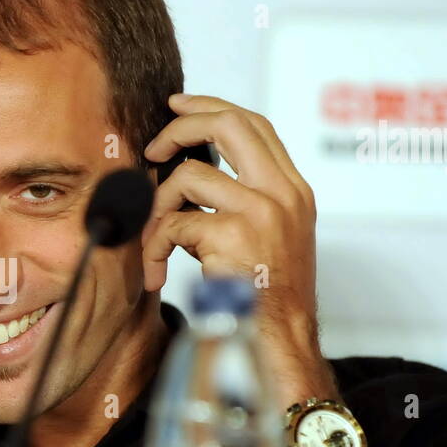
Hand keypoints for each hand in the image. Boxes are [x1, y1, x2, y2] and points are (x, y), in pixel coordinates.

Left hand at [140, 94, 334, 408]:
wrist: (280, 340)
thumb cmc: (266, 298)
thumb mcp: (267, 238)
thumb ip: (241, 201)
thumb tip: (187, 173)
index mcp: (293, 190)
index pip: (256, 125)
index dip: (213, 107)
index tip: (179, 106)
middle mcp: (284, 193)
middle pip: (230, 124)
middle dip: (181, 126)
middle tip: (153, 148)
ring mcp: (262, 211)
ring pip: (188, 176)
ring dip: (159, 207)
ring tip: (157, 242)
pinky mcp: (234, 235)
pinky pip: (173, 223)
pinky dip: (155, 248)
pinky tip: (158, 273)